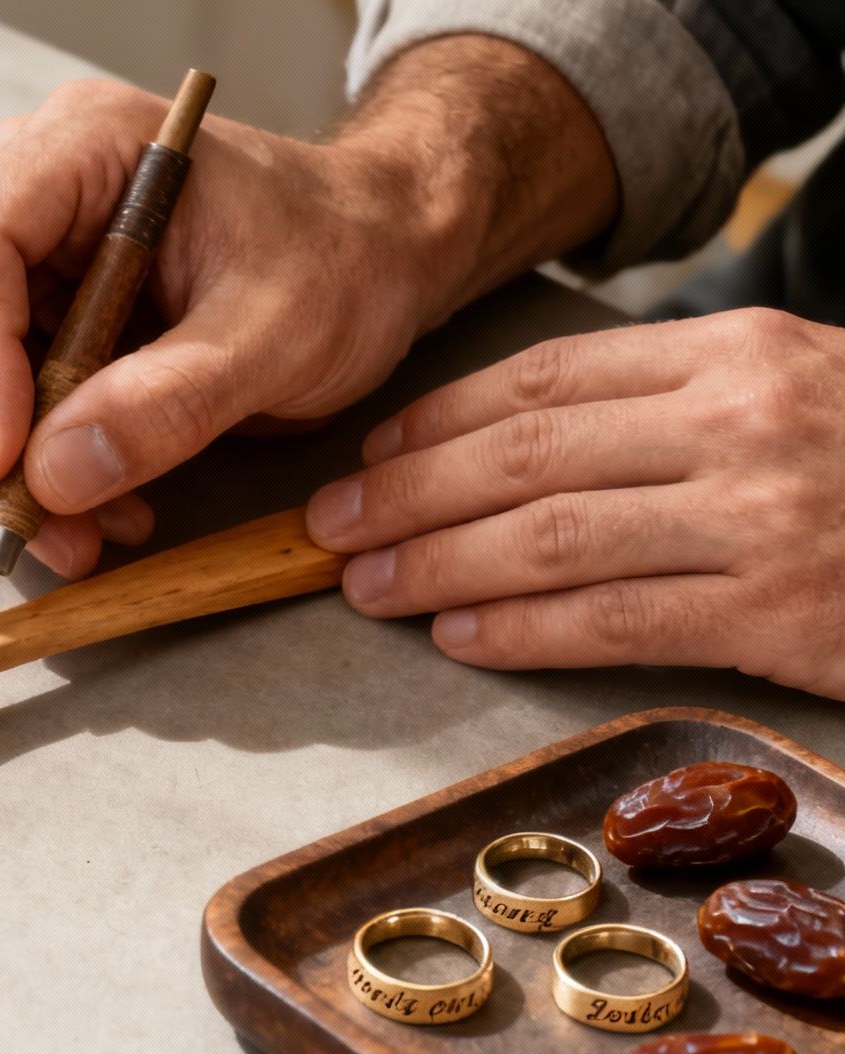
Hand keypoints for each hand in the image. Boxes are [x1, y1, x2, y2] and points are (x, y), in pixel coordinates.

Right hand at [0, 79, 452, 576]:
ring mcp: (15, 254)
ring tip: (85, 531)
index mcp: (81, 148)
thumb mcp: (282, 334)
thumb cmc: (342, 258)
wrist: (374, 252)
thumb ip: (172, 400)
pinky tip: (89, 504)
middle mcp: (23, 189)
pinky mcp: (21, 315)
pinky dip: (14, 471)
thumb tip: (54, 476)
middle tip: (38, 534)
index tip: (3, 465)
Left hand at [306, 308, 844, 699]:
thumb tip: (506, 441)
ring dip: (438, 565)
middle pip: (525, 456)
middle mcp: (739, 421)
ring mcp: (759, 518)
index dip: (437, 420)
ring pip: (551, 539)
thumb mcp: (789, 387)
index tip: (371, 455)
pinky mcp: (777, 614)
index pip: (544, 379)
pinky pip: (613, 621)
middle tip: (328, 528)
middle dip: (406, 494)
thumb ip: (666, 401)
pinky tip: (458, 636)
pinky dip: (521, 630)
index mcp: (731, 353)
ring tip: (366, 587)